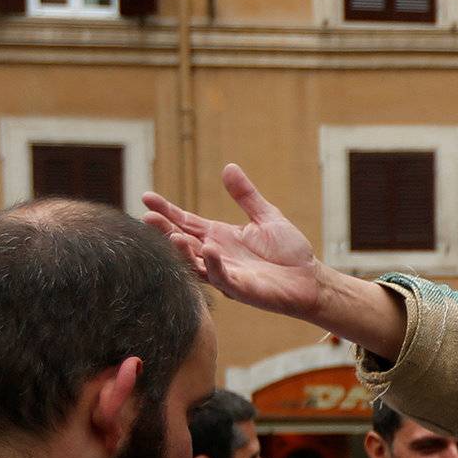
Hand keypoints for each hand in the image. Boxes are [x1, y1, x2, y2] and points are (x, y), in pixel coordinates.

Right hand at [143, 166, 408, 358]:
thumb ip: (246, 196)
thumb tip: (229, 167)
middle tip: (147, 218)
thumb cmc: (289, 252)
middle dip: (164, 231)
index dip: (167, 210)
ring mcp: (227, 274)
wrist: (311, 279)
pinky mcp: (241, 290)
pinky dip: (215, 265)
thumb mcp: (266, 217)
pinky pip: (223, 279)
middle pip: (183, 242)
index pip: (186, 222)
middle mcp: (217, 256)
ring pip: (196, 264)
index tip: (146, 197)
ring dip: (183, 251)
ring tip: (171, 235)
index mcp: (219, 237)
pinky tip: (208, 250)